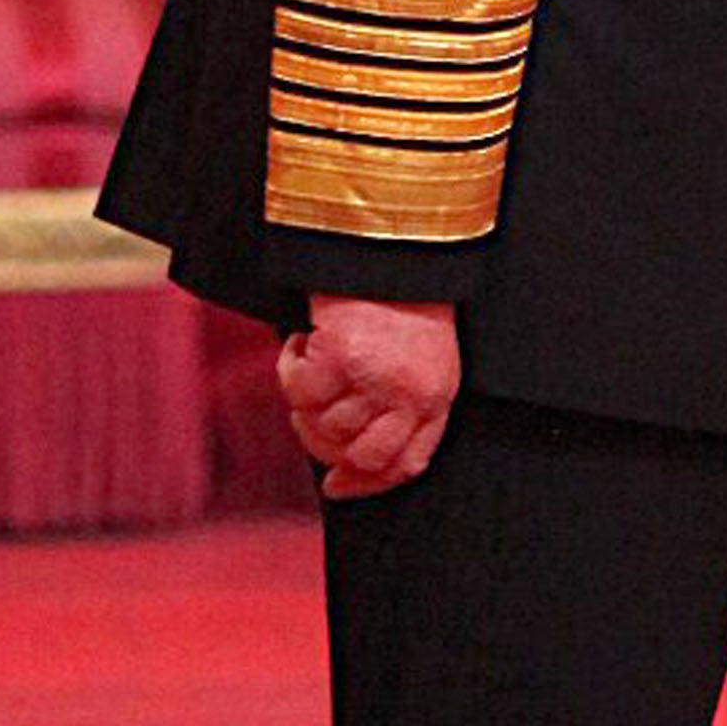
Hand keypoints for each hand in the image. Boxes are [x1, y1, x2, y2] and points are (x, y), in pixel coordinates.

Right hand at [277, 297, 460, 500]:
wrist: (394, 240)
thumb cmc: (405, 300)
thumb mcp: (422, 361)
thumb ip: (399, 412)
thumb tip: (342, 478)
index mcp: (437, 397)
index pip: (405, 466)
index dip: (367, 483)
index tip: (336, 485)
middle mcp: (410, 394)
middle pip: (359, 455)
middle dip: (325, 444)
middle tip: (309, 413)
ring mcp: (376, 377)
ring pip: (323, 425)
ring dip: (305, 401)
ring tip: (310, 364)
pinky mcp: (341, 355)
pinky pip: (299, 391)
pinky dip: (289, 369)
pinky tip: (300, 344)